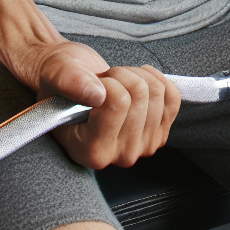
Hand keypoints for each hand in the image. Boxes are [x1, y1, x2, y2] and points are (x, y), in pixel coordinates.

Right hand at [32, 40, 181, 169]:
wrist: (76, 84)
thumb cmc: (62, 81)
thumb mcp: (57, 73)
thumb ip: (71, 82)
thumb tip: (96, 95)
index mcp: (89, 150)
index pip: (117, 102)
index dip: (107, 81)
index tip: (93, 84)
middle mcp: (119, 156)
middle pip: (140, 94)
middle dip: (121, 75)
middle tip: (103, 83)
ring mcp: (143, 147)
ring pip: (157, 92)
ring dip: (136, 76)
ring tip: (116, 84)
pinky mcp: (160, 134)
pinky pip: (173, 97)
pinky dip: (157, 79)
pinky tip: (137, 82)